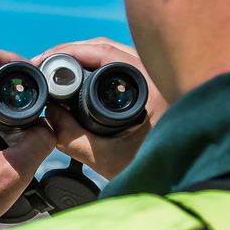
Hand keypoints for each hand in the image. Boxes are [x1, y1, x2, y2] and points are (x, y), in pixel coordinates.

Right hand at [45, 38, 166, 179]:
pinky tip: (80, 80)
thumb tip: (47, 114)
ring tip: (57, 72)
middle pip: (105, 48)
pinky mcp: (152, 88)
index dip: (67, 52)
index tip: (44, 61)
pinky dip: (97, 69)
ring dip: (83, 60)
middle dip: (70, 53)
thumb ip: (71, 137)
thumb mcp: (106, 158)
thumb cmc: (156, 169)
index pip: (103, 51)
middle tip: (44, 65)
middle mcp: (156, 74)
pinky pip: (120, 69)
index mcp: (150, 84)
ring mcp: (155, 79)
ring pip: (113, 57)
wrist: (186, 181)